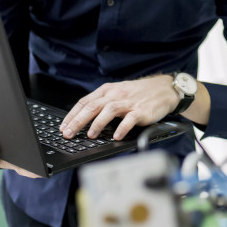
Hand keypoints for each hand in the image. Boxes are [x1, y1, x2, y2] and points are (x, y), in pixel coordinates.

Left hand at [59, 74, 177, 140]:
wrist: (163, 89)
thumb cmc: (139, 94)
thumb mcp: (118, 93)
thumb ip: (102, 103)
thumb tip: (83, 119)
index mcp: (107, 90)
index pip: (85, 102)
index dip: (72, 115)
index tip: (62, 127)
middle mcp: (116, 94)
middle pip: (93, 106)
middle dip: (78, 121)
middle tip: (68, 133)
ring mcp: (128, 102)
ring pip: (108, 110)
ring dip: (97, 123)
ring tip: (90, 135)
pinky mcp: (141, 110)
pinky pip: (130, 119)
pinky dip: (122, 128)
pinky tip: (116, 137)